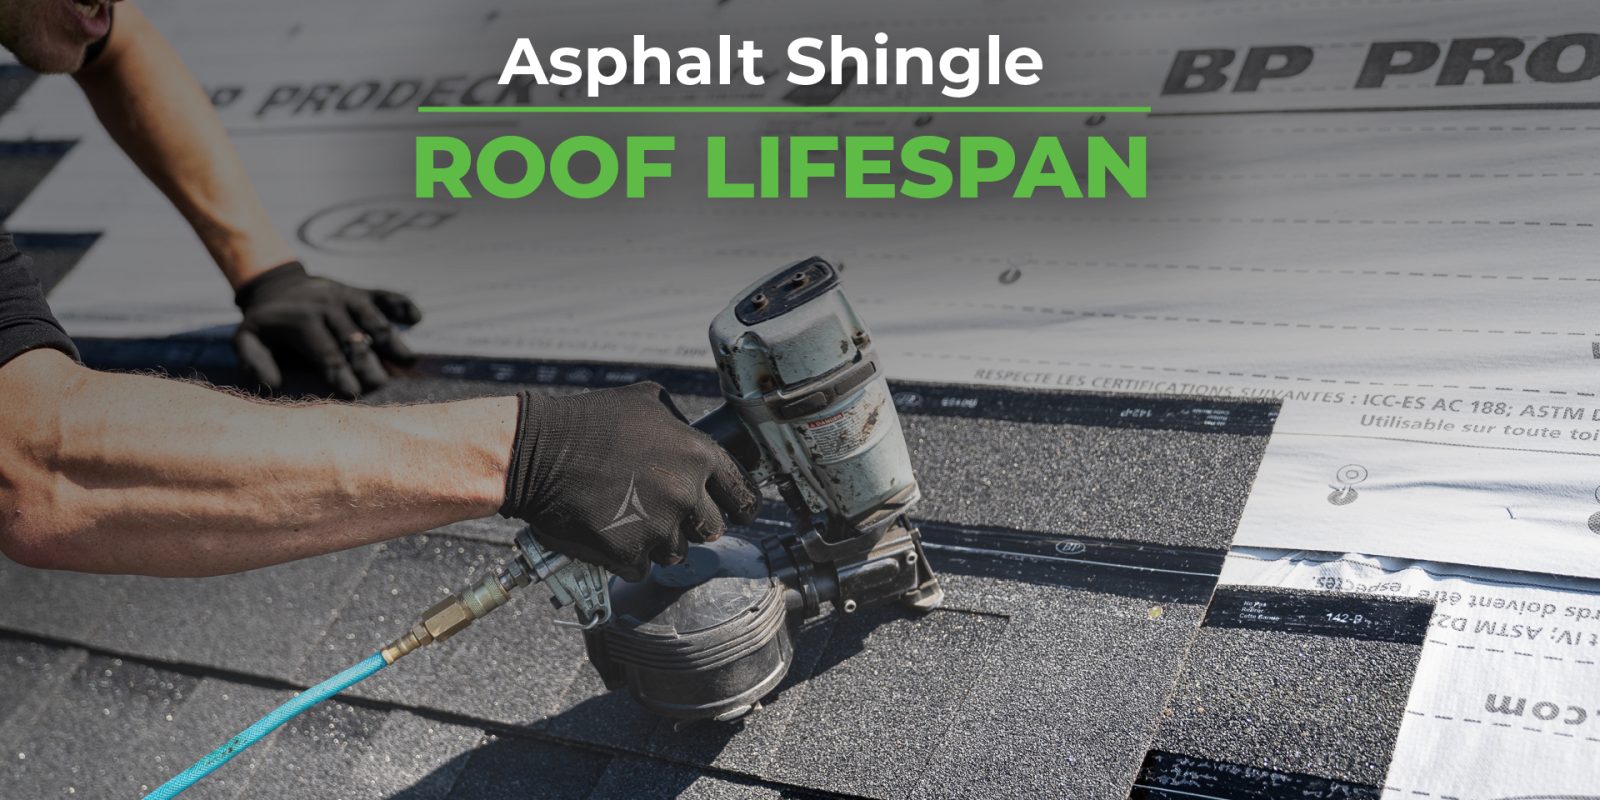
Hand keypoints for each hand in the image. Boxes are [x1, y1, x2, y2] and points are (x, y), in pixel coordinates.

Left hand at [232, 261, 421, 397]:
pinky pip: (385, 295)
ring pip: (373, 319)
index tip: (353, 392)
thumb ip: (254, 360)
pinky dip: (401, 304)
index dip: (340, 373)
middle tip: (382, 384)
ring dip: (391, 339)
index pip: (326, 352)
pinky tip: (415, 317)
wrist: (277, 283)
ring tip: (408, 359)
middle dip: (368, 363)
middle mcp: (329, 307)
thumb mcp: (247, 338)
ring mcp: (348, 297)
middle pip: (354, 339)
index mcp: (304, 321)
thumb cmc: (266, 322)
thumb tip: (273, 384)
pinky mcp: (361, 291)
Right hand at [499, 383, 760, 580]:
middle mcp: (686, 494)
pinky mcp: (628, 555)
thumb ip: (681, 423)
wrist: (534, 452)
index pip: (742, 495)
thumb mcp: (645, 400)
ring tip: (627, 517)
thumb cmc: (587, 423)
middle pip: (712, 528)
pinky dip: (626, 556)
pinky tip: (608, 532)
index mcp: (698, 456)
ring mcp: (658, 528)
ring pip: (677, 551)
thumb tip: (696, 436)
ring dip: (657, 541)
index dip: (739, 505)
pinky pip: (641, 567)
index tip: (736, 512)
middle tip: (661, 509)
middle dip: (691, 522)